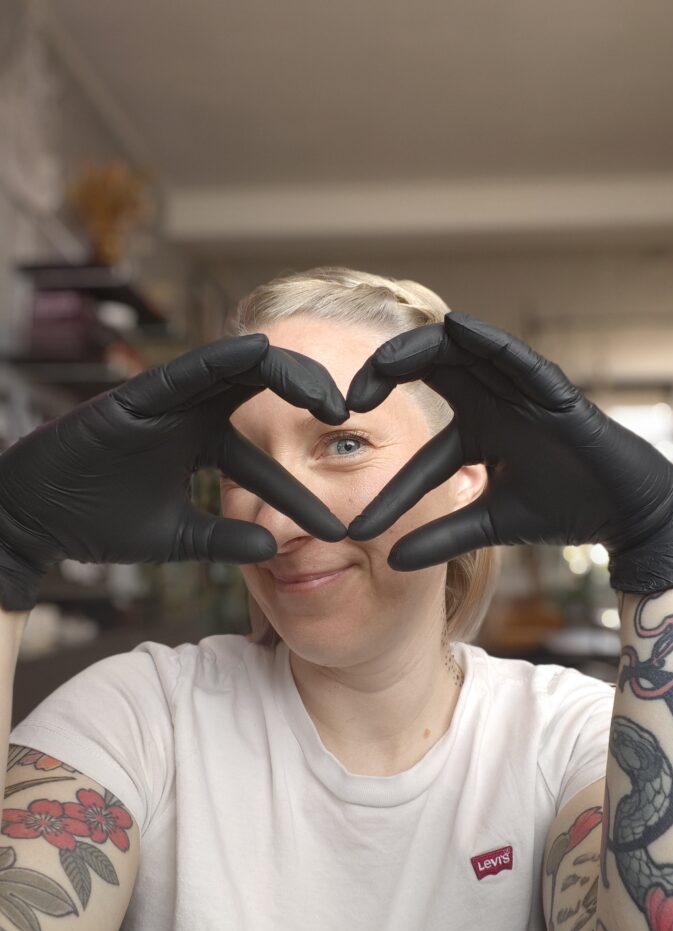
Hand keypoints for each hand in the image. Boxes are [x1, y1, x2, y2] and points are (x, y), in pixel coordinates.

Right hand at [0, 334, 348, 610]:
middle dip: (313, 400)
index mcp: (205, 442)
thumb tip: (276, 552)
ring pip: (240, 369)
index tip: (339, 526)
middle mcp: (194, 412)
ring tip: (330, 401)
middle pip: (268, 391)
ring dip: (288, 376)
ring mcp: (169, 399)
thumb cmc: (100, 522)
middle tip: (351, 425)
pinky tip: (262, 353)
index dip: (302, 490)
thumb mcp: (178, 536)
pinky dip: (225, 357)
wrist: (38, 519)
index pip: (267, 458)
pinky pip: (189, 366)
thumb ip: (225, 538)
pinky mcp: (139, 392)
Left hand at [346, 312, 672, 592]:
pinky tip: (456, 328)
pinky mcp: (552, 389)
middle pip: (431, 371)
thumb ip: (443, 537)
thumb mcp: (488, 525)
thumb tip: (390, 563)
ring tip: (382, 362)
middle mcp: (494, 402)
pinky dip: (487, 339)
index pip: (422, 447)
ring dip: (421, 350)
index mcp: (478, 430)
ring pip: (463, 353)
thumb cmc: (561, 511)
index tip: (358, 520)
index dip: (390, 479)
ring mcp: (521, 392)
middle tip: (350, 399)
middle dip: (387, 375)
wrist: (623, 513)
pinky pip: (516, 355)